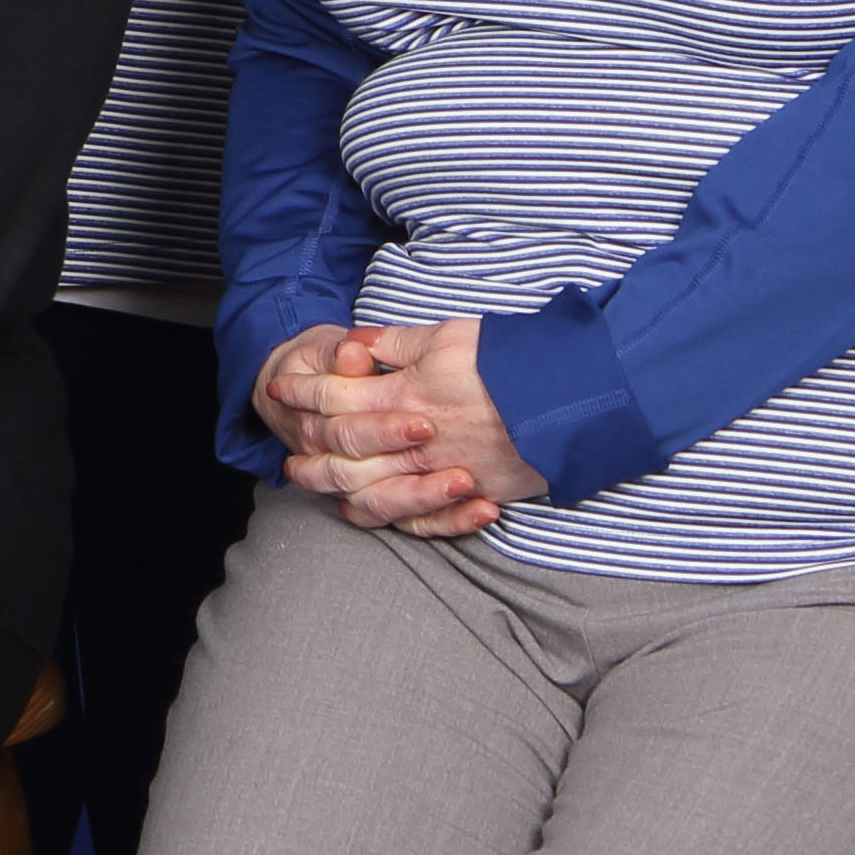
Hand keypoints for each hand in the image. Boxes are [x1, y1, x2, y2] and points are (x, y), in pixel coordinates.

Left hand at [277, 317, 549, 538]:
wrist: (576, 398)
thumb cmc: (511, 360)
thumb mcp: (449, 336)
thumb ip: (398, 343)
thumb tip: (358, 345)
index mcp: (408, 393)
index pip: (337, 395)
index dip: (302, 390)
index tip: (279, 386)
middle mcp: (419, 439)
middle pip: (344, 451)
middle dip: (307, 448)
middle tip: (285, 449)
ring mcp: (444, 472)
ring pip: (372, 490)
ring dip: (334, 486)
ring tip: (312, 482)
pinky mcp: (473, 494)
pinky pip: (420, 518)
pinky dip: (388, 516)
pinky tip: (367, 511)